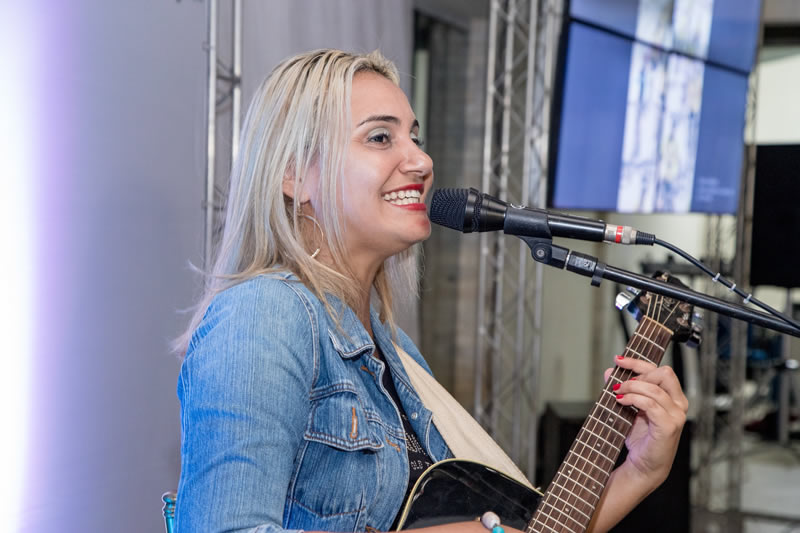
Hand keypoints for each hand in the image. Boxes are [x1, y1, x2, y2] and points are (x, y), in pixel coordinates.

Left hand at [604, 355, 687, 488]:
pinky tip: (622, 401)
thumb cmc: (639, 438)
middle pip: (663, 373)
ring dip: (631, 387)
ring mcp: (676, 416)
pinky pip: (651, 404)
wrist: (643, 465)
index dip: (638, 362)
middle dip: (637, 375)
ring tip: (617, 393)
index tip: (618, 360)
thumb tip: (610, 371)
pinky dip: (634, 399)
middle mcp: (679, 404)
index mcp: (673, 397)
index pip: (660, 370)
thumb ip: (622, 388)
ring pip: (655, 389)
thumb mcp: (629, 408)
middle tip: (619, 384)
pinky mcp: (669, 426)